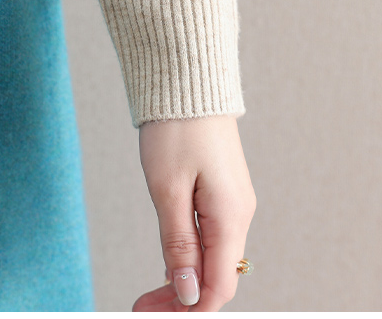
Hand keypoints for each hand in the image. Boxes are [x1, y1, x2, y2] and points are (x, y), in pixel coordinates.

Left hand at [131, 115, 255, 311]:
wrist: (189, 85)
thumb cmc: (177, 130)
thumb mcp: (168, 190)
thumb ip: (178, 244)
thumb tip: (186, 291)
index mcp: (230, 217)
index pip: (218, 285)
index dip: (186, 308)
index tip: (149, 313)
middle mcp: (239, 215)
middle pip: (218, 276)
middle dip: (182, 298)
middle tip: (142, 306)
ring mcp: (233, 205)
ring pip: (214, 259)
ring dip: (185, 279)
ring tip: (148, 292)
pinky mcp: (223, 195)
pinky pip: (212, 238)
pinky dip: (190, 256)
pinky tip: (168, 262)